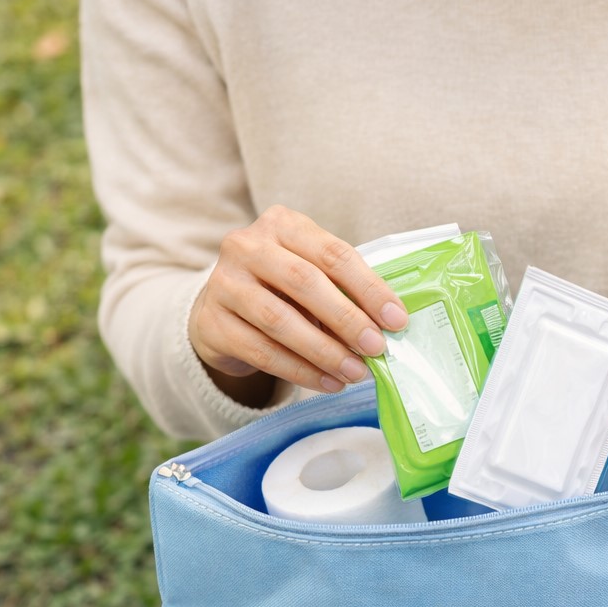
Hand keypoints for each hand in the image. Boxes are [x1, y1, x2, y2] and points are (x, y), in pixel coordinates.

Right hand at [189, 205, 408, 402]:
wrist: (221, 311)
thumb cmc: (281, 290)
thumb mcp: (312, 276)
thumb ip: (344, 290)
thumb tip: (387, 326)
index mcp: (282, 224)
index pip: (333, 253)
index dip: (368, 288)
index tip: (396, 319)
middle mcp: (247, 246)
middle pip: (305, 282)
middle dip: (347, 319)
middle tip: (376, 348)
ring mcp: (223, 283)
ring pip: (279, 320)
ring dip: (324, 351)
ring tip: (355, 372)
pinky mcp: (211, 323)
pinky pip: (261, 351)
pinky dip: (300, 371)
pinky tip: (327, 382)